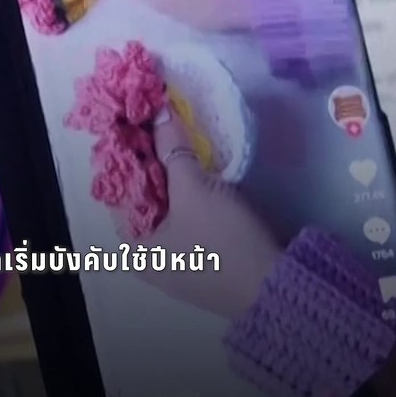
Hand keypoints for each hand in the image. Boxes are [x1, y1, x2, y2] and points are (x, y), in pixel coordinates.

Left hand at [116, 108, 278, 318]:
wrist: (275, 284)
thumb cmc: (222, 240)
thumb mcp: (194, 190)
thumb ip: (172, 149)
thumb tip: (159, 112)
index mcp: (134, 247)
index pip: (119, 190)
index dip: (128, 153)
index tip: (140, 121)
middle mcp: (149, 259)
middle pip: (144, 198)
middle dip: (154, 162)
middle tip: (163, 125)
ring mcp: (178, 263)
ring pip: (169, 208)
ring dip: (175, 177)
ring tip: (181, 140)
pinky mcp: (204, 261)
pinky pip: (189, 219)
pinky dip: (192, 196)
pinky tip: (202, 173)